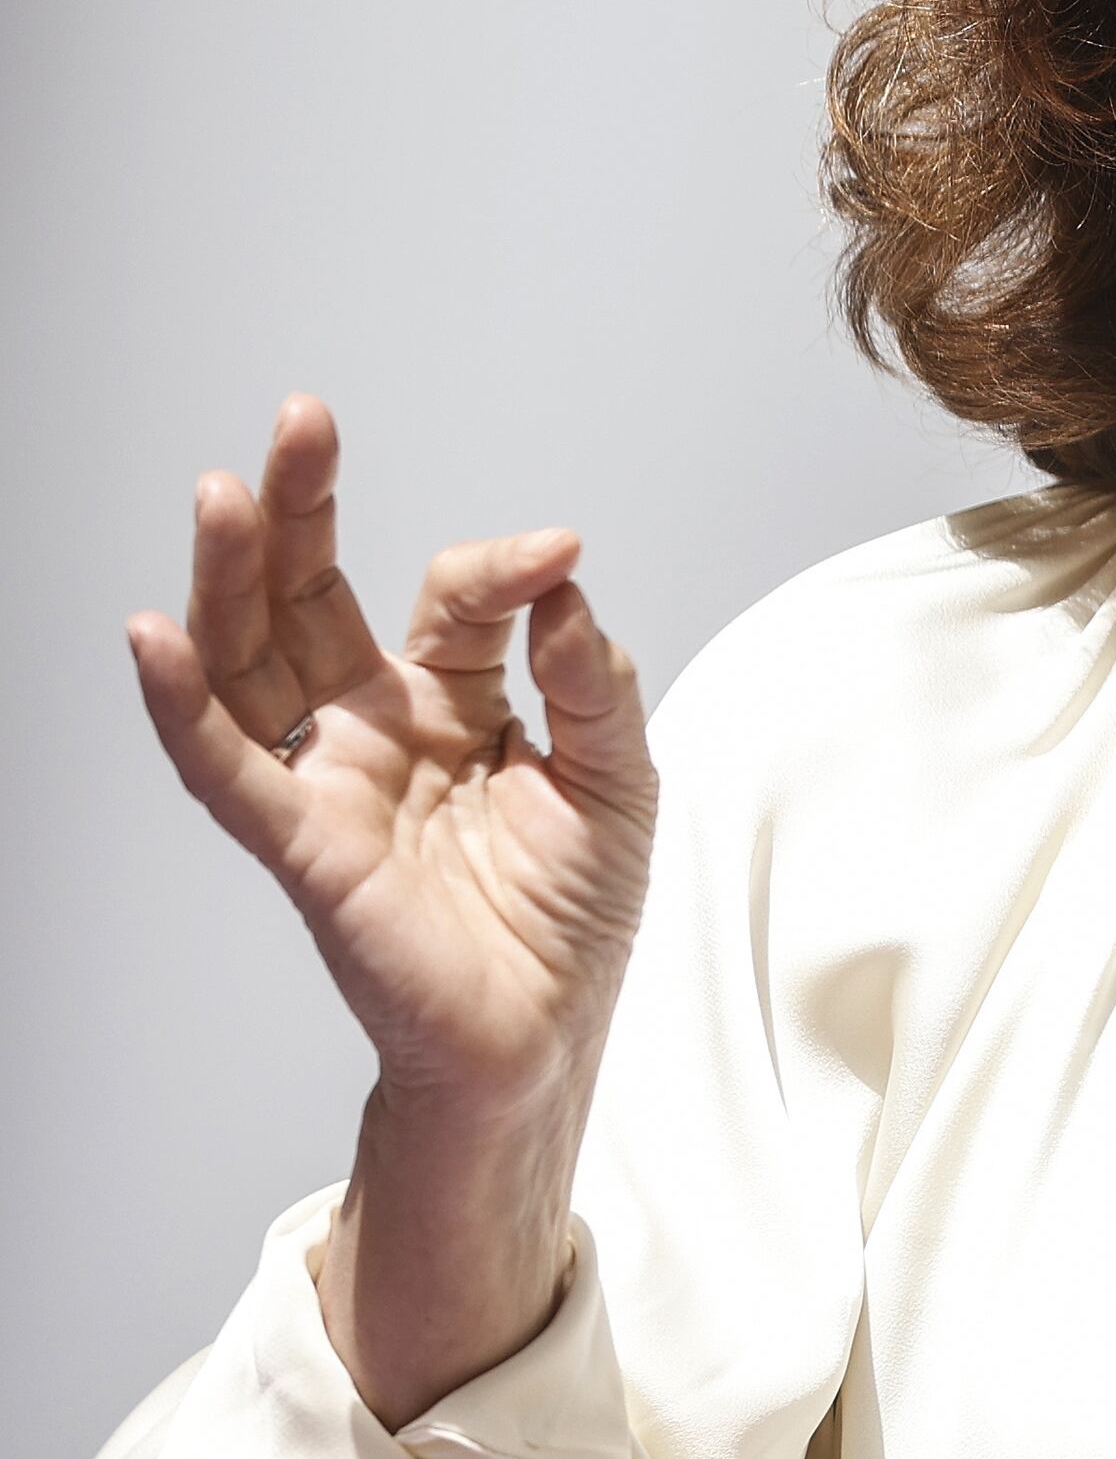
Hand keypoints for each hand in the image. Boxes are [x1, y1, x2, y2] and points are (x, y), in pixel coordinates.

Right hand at [127, 395, 655, 1419]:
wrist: (548, 1036)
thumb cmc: (574, 910)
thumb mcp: (618, 770)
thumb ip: (591, 673)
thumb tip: (561, 579)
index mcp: (453, 702)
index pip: (451, 599)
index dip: (500, 568)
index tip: (555, 553)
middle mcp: (375, 730)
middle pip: (313, 600)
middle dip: (302, 513)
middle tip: (300, 422)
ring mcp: (330, 783)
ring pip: (254, 663)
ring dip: (231, 580)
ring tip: (225, 492)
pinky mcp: (307, 848)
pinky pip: (227, 770)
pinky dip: (183, 705)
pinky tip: (154, 635)